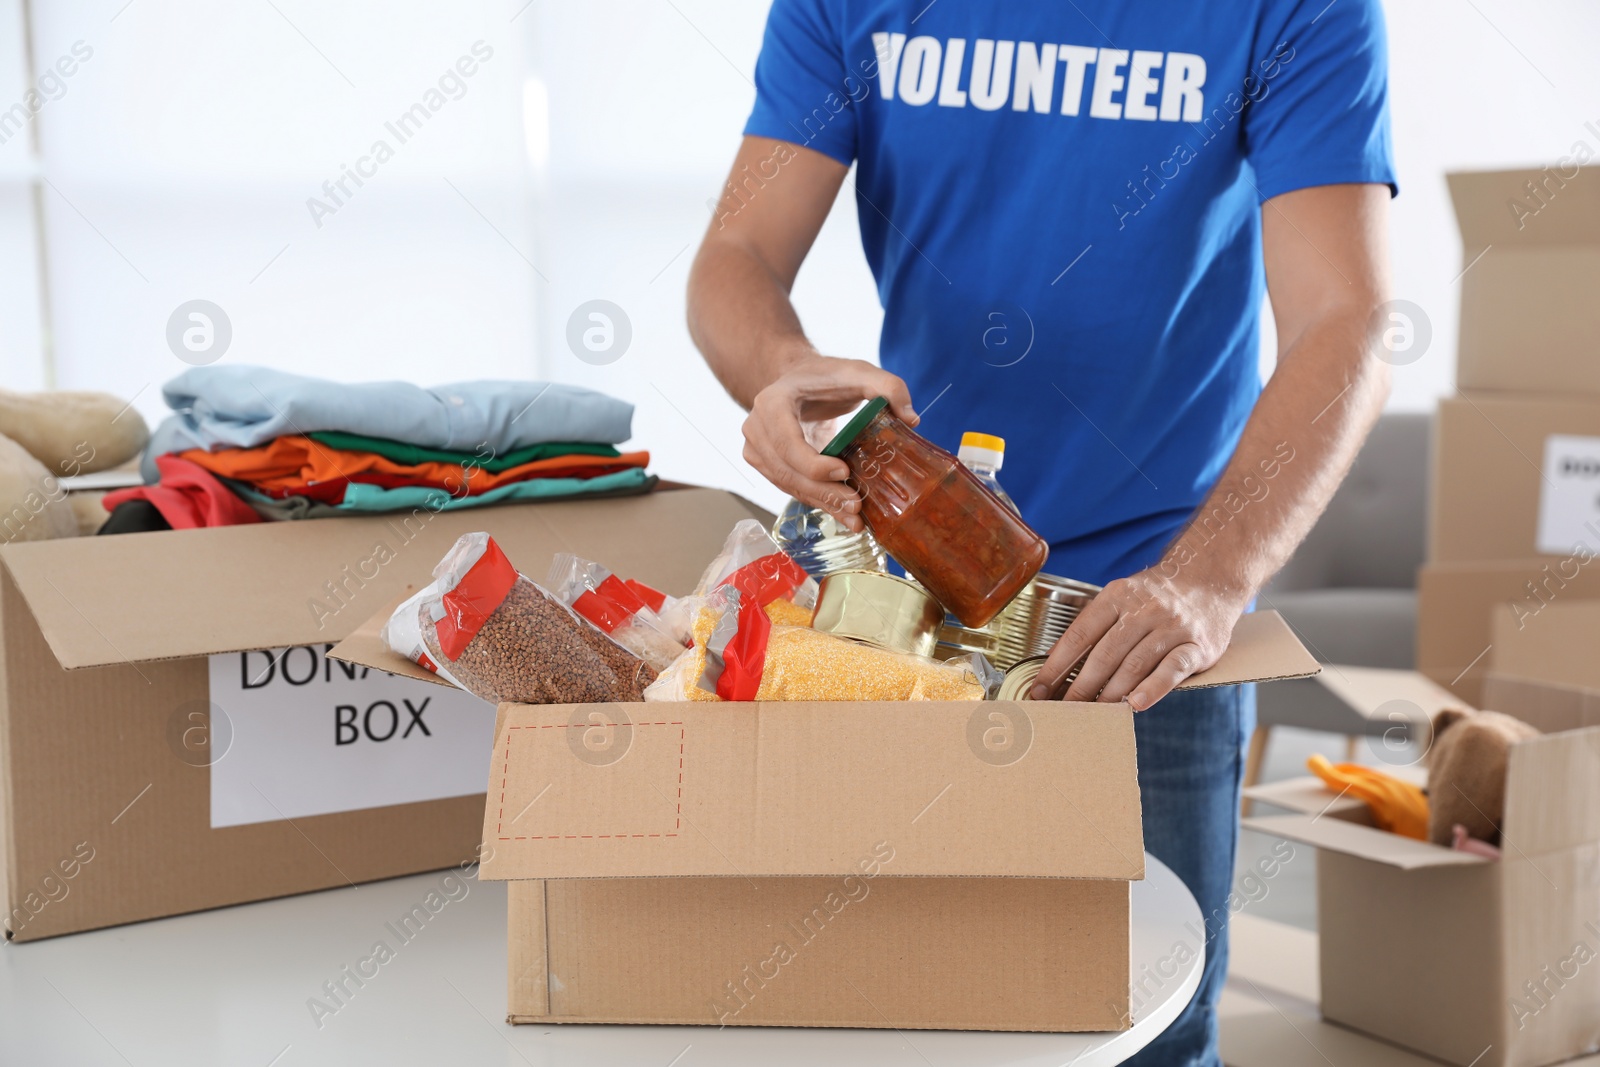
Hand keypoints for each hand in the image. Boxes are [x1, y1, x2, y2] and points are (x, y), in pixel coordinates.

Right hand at [742, 353, 916, 529]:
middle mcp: (757, 428)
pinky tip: (841, 512)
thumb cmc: (824, 376)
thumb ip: (888, 386)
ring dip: (822, 503)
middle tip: (856, 505)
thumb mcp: (858, 371)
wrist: (797, 379)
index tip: (843, 471)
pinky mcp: (767, 465)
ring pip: (788, 485)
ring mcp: (757, 449)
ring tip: (854, 517)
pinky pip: (791, 488)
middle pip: (787, 471)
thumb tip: (911, 419)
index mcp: (773, 402)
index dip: (812, 463)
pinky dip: (817, 501)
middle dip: (823, 492)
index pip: (787, 442)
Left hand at [1029, 567, 1249, 709]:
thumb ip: (1095, 626)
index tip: (1040, 689)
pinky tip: (1135, 705)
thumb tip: (1058, 662)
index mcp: (1117, 596)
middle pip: (1104, 654)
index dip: (1057, 665)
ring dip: (1110, 694)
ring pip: (1135, 664)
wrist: (1211, 579)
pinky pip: (1172, 669)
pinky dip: (1153, 689)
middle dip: (1080, 686)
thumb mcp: (1122, 597)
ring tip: (1093, 715)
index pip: (1080, 634)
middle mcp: (1144, 609)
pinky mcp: (1198, 645)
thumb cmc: (1157, 596)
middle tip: (1064, 710)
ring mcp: (1172, 626)